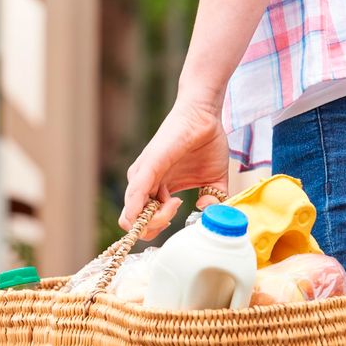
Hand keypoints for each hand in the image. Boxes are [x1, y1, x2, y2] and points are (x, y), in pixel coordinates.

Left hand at [120, 99, 230, 240]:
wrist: (206, 117)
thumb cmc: (207, 144)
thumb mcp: (213, 181)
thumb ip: (213, 201)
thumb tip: (207, 214)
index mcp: (156, 190)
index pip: (143, 223)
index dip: (158, 228)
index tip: (182, 215)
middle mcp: (144, 184)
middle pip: (134, 224)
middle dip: (155, 229)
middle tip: (178, 211)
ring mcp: (142, 175)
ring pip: (132, 215)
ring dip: (155, 220)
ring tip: (176, 203)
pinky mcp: (148, 165)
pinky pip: (136, 193)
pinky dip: (138, 209)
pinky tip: (153, 211)